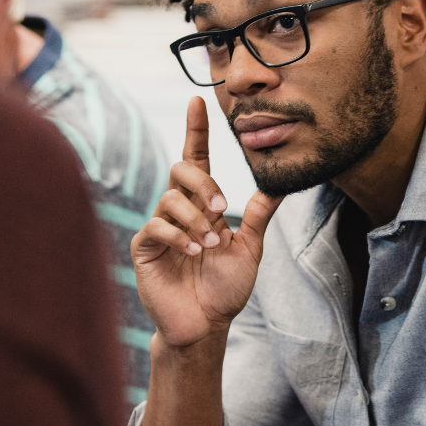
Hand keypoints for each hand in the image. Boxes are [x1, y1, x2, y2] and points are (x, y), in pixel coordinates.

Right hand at [131, 97, 281, 347]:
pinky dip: (180, 236)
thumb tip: (280, 184)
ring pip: (170, 198)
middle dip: (204, 183)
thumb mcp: (249, 248)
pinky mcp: (144, 247)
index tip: (198, 100)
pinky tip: (194, 252)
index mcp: (201, 205)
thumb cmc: (224, 288)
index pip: (196, 158)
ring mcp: (159, 227)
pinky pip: (157, 226)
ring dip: (196, 219)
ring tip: (210, 245)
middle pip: (181, 170)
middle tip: (221, 209)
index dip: (196, 129)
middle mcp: (178, 209)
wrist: (206, 325)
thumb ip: (258, 215)